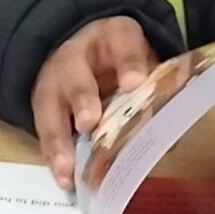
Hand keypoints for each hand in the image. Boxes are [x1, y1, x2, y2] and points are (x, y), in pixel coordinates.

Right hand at [31, 16, 155, 191]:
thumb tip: (172, 134)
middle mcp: (76, 55)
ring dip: (59, 138)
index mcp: (113, 37)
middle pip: (75, 73)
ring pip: (50, 105)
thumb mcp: (145, 63)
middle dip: (82, 98)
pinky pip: (44, 129)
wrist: (87, 52)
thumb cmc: (124, 62)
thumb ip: (157, 89)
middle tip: (89, 123)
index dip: (128, 62)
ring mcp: (53, 79)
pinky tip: (63, 176)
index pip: (122, 41)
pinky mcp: (42, 104)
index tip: (135, 83)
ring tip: (67, 166)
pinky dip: (53, 154)